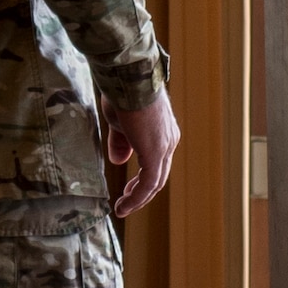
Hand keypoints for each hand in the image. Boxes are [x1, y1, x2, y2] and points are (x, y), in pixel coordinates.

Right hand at [103, 86, 179, 216]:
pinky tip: (124, 205)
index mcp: (164, 132)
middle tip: (126, 202)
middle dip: (142, 192)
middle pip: (159, 175)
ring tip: (123, 209)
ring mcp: (165, 146)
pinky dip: (137, 197)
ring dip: (139, 198)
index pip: (157, 162)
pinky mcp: (156, 152)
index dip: (143, 179)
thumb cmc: (123, 94)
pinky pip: (148, 183)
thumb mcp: (120, 122)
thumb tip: (118, 161)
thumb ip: (122, 142)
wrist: (128, 79)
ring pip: (155, 181)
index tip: (129, 190)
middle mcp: (169, 140)